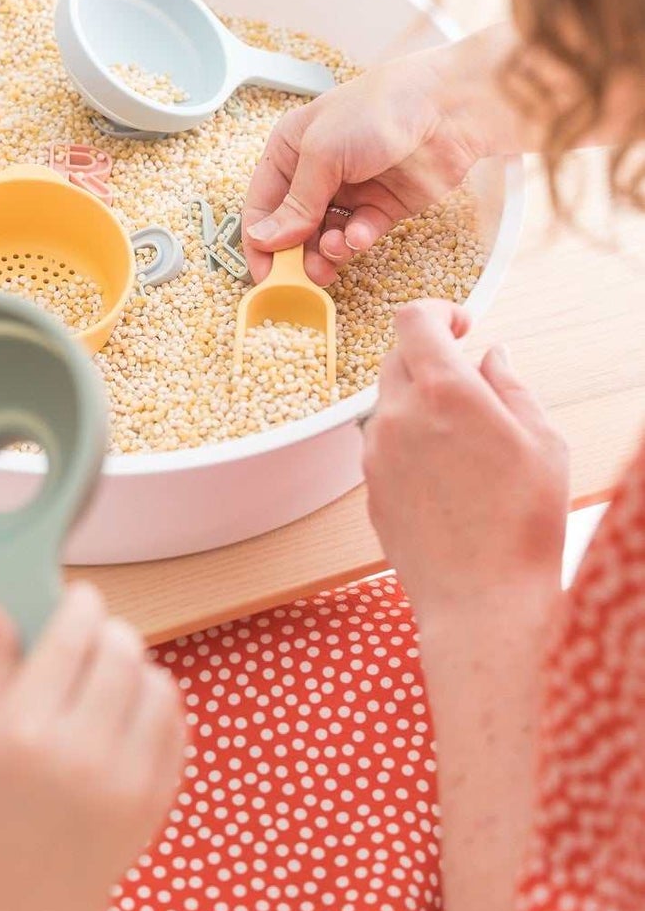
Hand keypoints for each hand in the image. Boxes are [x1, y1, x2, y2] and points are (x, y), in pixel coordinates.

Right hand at [0, 583, 183, 910]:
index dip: (81, 604)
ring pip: (157, 681)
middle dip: (110, 633)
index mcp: (22, 731)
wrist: (35, 899)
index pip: (72, 636)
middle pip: (122, 650)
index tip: (78, 600)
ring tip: (109, 686)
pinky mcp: (156, 797)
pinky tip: (127, 720)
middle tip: (93, 643)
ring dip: (137, 671)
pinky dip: (156, 708)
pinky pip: (175, 722)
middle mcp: (76, 752)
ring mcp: (123, 778)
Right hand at [242, 46, 488, 285]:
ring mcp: (351, 189)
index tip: (265, 274)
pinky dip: (358, 240)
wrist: (448, 107)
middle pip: (293, 227)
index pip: (262, 204)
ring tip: (334, 252)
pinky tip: (361, 236)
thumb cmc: (379, 109)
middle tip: (302, 276)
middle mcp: (317, 171)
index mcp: (289, 150)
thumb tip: (264, 239)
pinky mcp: (384, 206)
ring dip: (326, 250)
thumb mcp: (322, 153)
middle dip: (296, 253)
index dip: (259, 241)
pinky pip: (360, 234)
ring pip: (325, 236)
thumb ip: (295, 203)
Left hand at [362, 301, 569, 617]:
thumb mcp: (541, 442)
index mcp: (444, 392)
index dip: (437, 311)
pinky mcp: (368, 485)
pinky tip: (446, 477)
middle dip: (430, 358)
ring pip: (389, 403)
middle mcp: (399, 414)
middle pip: (397, 357)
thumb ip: (510, 387)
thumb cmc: (524, 523)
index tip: (462, 326)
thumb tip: (491, 355)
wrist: (482, 600)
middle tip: (468, 386)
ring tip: (464, 443)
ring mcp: (376, 451)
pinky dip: (408, 441)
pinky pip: (383, 444)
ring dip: (418, 404)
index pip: (413, 318)